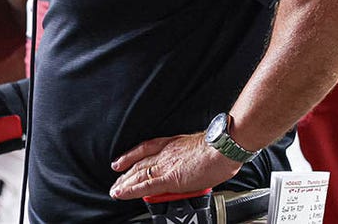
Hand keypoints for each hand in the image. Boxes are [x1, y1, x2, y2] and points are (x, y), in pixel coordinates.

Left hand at [109, 132, 240, 199]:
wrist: (223, 148)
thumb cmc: (218, 146)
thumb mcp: (197, 145)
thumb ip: (188, 154)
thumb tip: (190, 163)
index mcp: (172, 144)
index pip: (145, 149)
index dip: (130, 156)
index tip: (120, 162)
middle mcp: (165, 154)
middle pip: (139, 164)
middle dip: (125, 174)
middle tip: (115, 182)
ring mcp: (166, 166)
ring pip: (138, 175)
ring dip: (124, 184)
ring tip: (115, 191)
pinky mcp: (170, 178)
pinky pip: (145, 186)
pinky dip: (131, 190)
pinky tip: (122, 193)